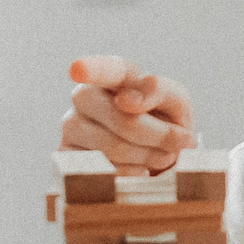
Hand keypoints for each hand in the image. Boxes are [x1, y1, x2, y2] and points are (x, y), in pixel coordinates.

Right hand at [64, 55, 194, 174]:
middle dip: (157, 137)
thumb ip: (159, 91)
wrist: (160, 159)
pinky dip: (129, 174)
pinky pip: (102, 170)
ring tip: (161, 156)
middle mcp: (85, 96)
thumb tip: (129, 100)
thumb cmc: (166, 124)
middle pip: (122, 119)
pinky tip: (139, 170)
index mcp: (112, 75)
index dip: (90, 69)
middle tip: (176, 144)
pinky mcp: (67, 156)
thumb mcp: (176, 102)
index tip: (78, 69)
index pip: (102, 69)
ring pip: (113, 148)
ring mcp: (71, 126)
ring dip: (148, 157)